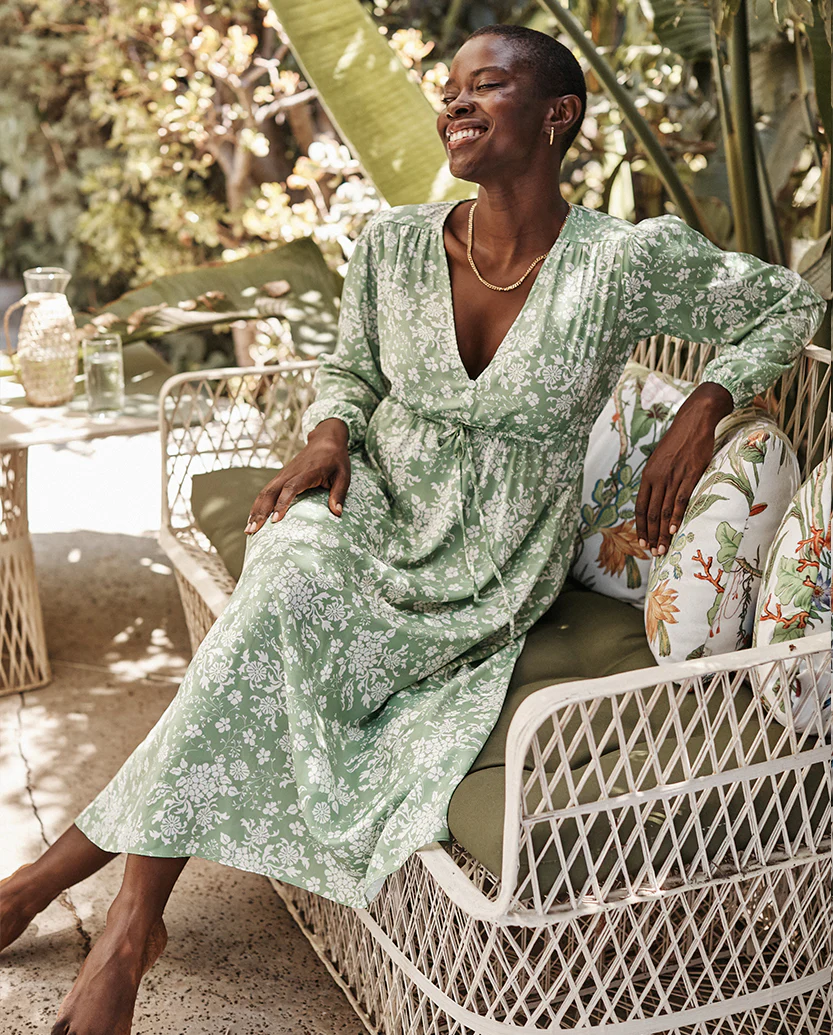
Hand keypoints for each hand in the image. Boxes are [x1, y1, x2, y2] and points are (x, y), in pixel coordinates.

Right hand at [245, 418, 349, 533]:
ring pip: (265, 492)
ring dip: (255, 510)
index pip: (291, 488)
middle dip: (260, 512)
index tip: (275, 520)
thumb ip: (339, 494)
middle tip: (253, 531)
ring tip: (248, 530)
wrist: (326, 440)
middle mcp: (290, 473)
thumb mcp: (343, 475)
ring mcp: (283, 474)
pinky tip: (253, 518)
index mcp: (307, 472)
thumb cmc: (336, 459)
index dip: (282, 504)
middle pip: (271, 492)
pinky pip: (266, 491)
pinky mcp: (281, 476)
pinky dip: (258, 505)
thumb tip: (337, 514)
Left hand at [635, 382, 732, 555]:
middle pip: (650, 513)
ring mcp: (673, 476)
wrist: (694, 420)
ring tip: (662, 548)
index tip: (642, 541)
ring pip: (664, 510)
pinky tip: (674, 531)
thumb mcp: (660, 460)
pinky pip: (680, 500)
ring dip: (663, 532)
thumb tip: (655, 499)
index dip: (640, 526)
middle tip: (652, 552)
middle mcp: (657, 477)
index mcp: (648, 475)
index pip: (640, 507)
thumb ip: (657, 480)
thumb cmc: (678, 442)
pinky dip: (676, 517)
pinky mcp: (690, 474)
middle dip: (651, 535)